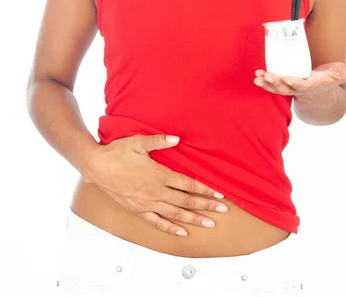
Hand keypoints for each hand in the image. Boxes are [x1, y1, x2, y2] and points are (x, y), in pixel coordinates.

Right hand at [86, 133, 227, 236]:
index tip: (218, 194)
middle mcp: (155, 192)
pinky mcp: (138, 210)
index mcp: (158, 175)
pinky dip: (171, 228)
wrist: (96, 167)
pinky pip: (157, 222)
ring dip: (194, 219)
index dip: (204, 190)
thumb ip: (159, 141)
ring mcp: (147, 203)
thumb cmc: (117, 152)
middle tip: (223, 211)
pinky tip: (182, 232)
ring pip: (175, 214)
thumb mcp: (138, 141)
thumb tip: (177, 139)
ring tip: (209, 223)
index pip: (187, 185)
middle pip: (186, 201)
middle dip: (206, 206)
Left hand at [254, 55, 345, 95]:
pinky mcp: (284, 85)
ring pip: (277, 88)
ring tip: (258, 77)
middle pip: (286, 89)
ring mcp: (291, 88)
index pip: (303, 86)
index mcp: (312, 86)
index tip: (287, 78)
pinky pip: (273, 86)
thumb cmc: (330, 80)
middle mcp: (300, 89)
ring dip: (267, 83)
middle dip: (276, 83)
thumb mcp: (342, 74)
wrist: (321, 92)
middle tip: (267, 76)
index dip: (294, 82)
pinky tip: (257, 76)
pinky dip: (265, 82)